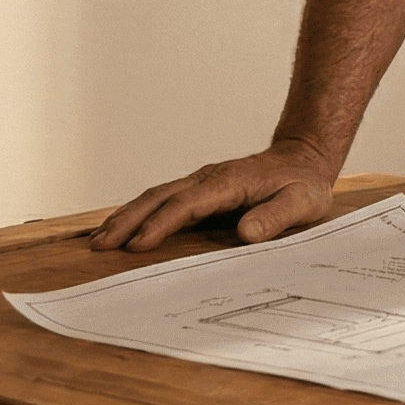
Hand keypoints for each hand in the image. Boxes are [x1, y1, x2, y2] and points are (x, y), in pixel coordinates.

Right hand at [90, 142, 337, 252]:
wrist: (304, 159)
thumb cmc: (303, 184)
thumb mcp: (302, 202)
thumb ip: (276, 217)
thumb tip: (246, 233)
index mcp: (230, 182)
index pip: (187, 204)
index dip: (161, 224)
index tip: (137, 244)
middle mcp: (209, 178)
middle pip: (160, 197)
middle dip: (129, 220)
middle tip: (101, 245)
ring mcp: (203, 182)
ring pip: (156, 196)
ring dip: (127, 216)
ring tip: (100, 240)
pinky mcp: (201, 190)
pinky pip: (165, 200)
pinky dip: (140, 213)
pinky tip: (124, 227)